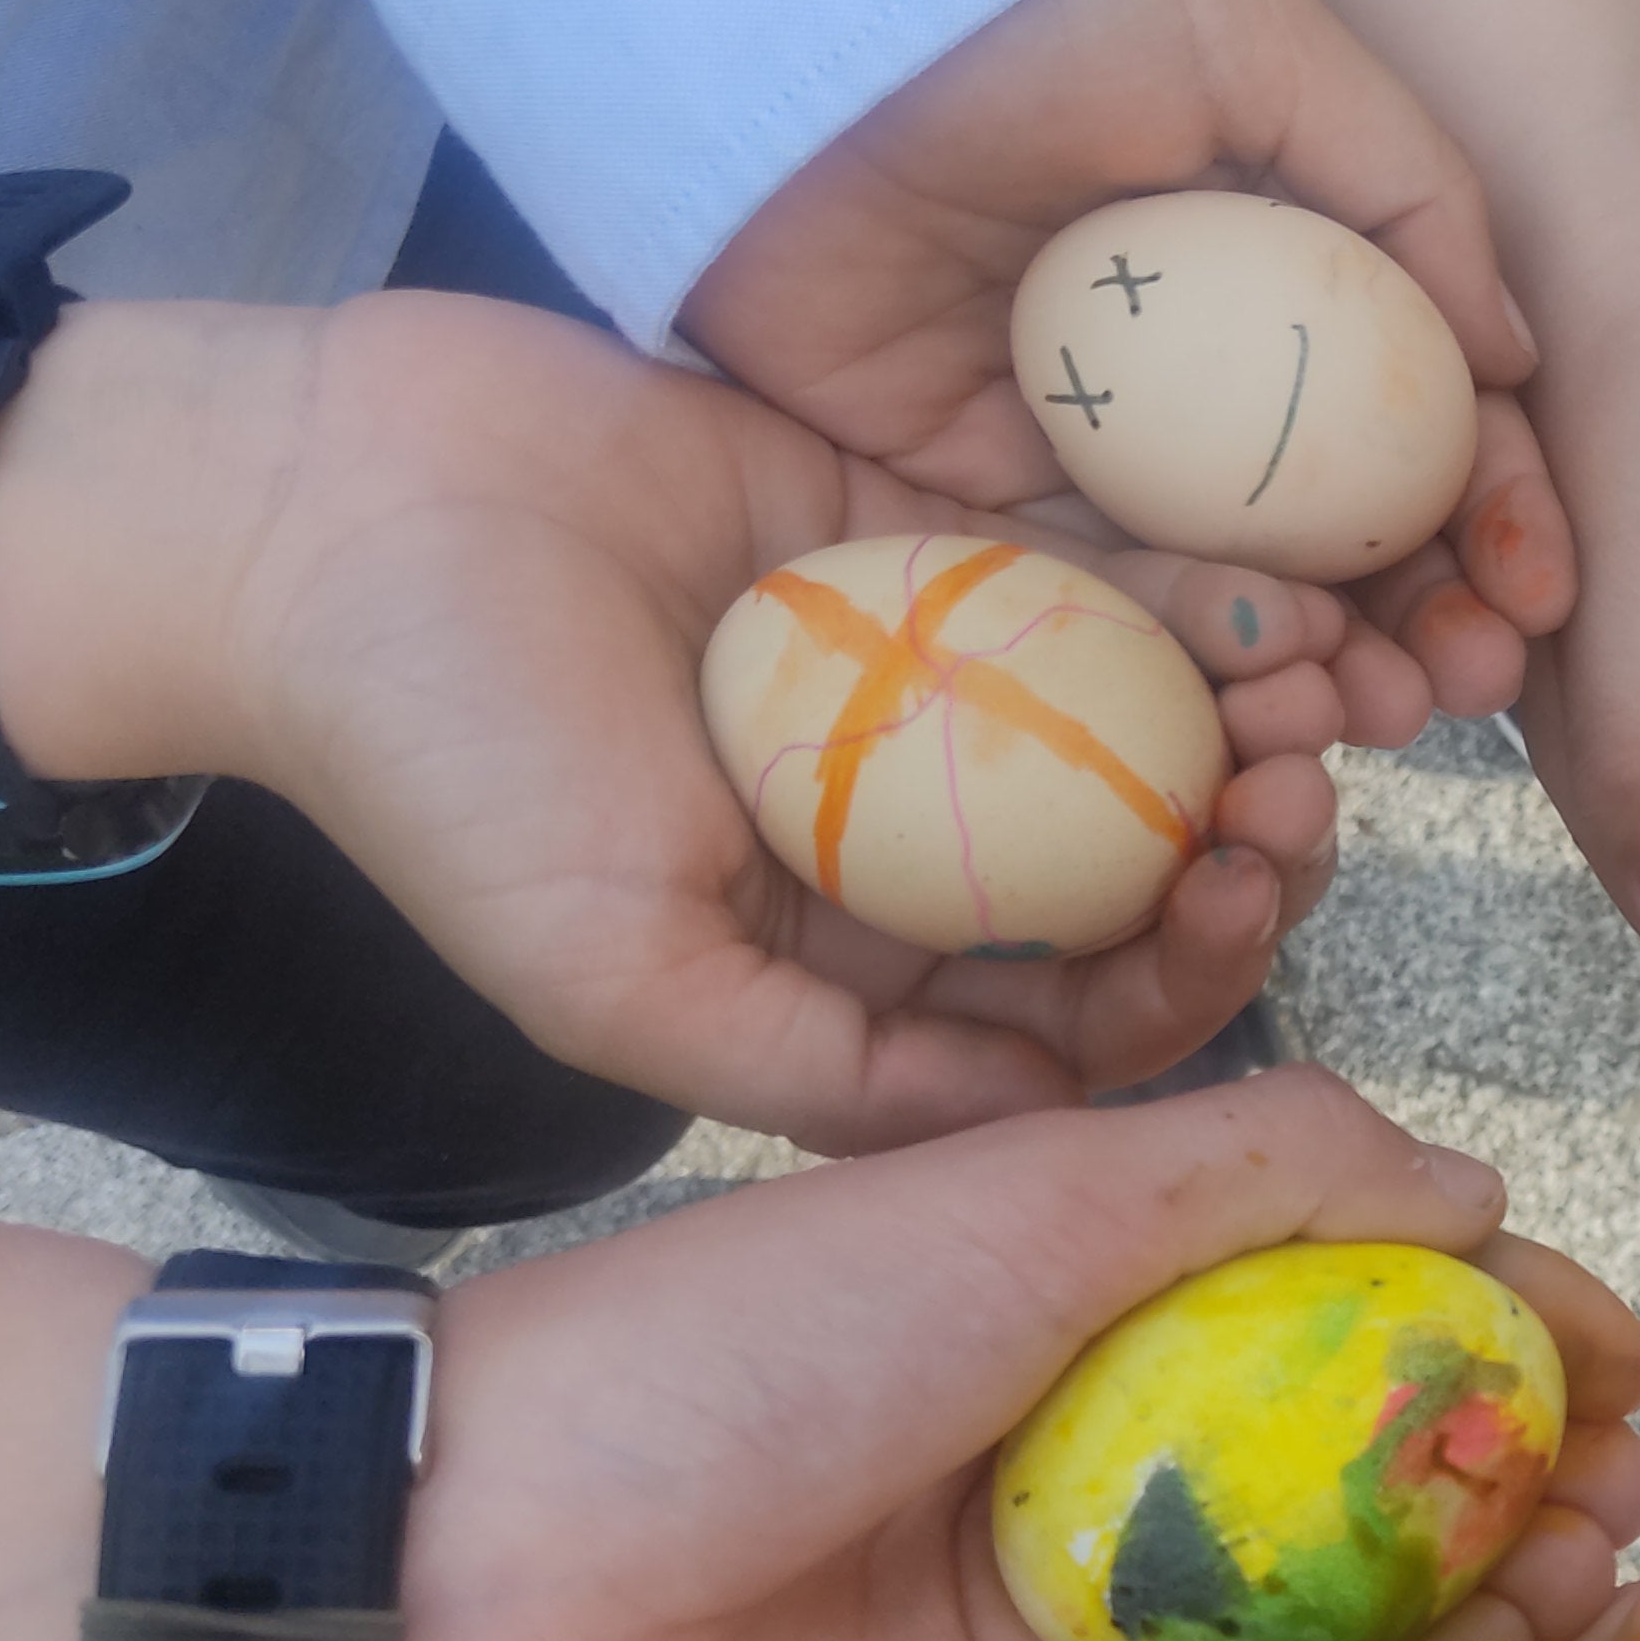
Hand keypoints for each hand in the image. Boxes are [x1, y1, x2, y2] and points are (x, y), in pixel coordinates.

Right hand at [0, 293, 1359, 1147]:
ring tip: (1316, 682)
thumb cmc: (442, 760)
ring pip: (1141, 721)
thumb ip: (829, 1079)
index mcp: (845, 966)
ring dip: (1246, 715)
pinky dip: (1191, 587)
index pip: (1072, 1013)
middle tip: (1299, 792)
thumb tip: (1046, 1134)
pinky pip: (1089, 566)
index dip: (1187, 978)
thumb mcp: (618, 981)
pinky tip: (1270, 584)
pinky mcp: (911, 530)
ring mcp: (918, 678)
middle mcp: (902, 837)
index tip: (1249, 906)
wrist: (323, 506)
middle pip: (1136, 869)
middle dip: (1246, 847)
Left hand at [386, 1071, 1639, 1640]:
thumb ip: (1252, 1164)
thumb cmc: (731, 1353)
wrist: (473, 1598)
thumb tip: (1476, 1181)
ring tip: (1594, 1590)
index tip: (1628, 1357)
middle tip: (1634, 1503)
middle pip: (1376, 1450)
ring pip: (1340, 1598)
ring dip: (1487, 1596)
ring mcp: (1075, 1597)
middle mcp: (1102, 1430)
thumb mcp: (1004, 1196)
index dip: (1511, 1313)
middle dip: (1528, 1469)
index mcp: (1088, 1274)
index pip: (1360, 1281)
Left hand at [679, 0, 1570, 735]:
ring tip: (1382, 708)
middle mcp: (1201, 380)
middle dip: (1428, 625)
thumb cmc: (1036, 10)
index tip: (1537, 588)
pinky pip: (1105, 609)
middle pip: (1347, 536)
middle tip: (1470, 684)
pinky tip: (1267, 681)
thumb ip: (1405, 186)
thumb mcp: (1251, 46)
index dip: (1494, 511)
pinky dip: (1196, 659)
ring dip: (1329, 666)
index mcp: (1283, 276)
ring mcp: (1093, 455)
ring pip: (1240, 596)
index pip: (1421, 420)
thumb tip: (1511, 362)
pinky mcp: (977, 510)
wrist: (808, 44)